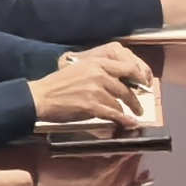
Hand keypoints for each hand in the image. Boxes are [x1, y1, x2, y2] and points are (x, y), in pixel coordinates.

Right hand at [32, 49, 149, 127]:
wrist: (41, 96)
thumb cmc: (59, 84)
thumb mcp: (80, 68)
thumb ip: (100, 71)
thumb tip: (118, 80)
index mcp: (97, 62)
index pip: (127, 66)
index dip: (139, 77)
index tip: (143, 84)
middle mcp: (98, 74)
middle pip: (126, 87)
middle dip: (135, 99)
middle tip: (139, 106)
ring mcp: (96, 90)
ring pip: (119, 102)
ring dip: (126, 111)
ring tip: (130, 116)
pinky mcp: (92, 106)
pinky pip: (114, 114)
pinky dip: (123, 120)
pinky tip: (129, 123)